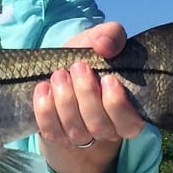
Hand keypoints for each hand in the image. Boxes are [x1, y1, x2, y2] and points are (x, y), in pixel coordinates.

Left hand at [34, 22, 145, 172]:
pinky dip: (45, 111)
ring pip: (76, 131)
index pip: (129, 123)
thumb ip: (111, 35)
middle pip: (99, 125)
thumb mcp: (99, 41)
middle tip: (77, 67)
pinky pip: (52, 132)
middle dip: (87, 95)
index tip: (108, 78)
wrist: (61, 71)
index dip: (117, 105)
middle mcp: (106, 129)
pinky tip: (43, 89)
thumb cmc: (88, 58)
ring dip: (65, 101)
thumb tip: (105, 45)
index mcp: (128, 111)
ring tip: (58, 75)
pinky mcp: (58, 136)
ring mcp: (81, 136)